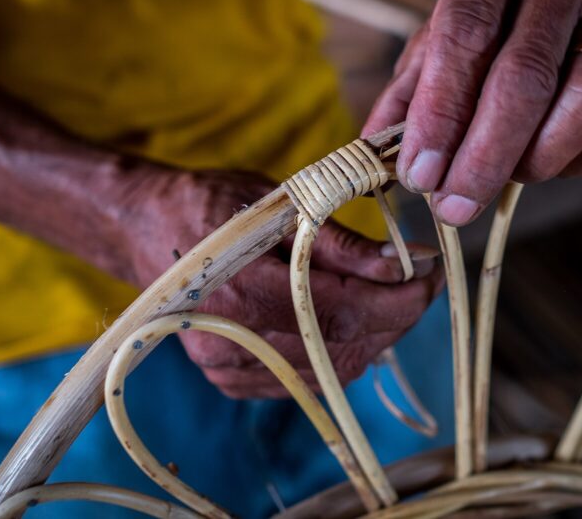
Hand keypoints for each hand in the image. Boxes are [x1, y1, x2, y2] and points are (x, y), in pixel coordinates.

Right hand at [116, 168, 443, 398]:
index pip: (342, 311)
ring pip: (331, 371)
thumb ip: (339, 240)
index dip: (399, 299)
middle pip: (342, 348)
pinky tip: (351, 318)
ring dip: (374, 336)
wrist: (148, 229)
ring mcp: (226, 366)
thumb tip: (404, 264)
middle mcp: (229, 338)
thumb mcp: (279, 203)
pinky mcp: (230, 379)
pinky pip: (307, 378)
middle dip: (396, 317)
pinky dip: (341, 351)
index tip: (433, 274)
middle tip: (424, 282)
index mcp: (239, 287)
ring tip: (392, 296)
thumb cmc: (213, 204)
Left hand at [363, 0, 581, 226]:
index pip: (466, 33)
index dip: (441, 112)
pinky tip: (537, 164)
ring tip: (496, 181)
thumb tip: (374, 163)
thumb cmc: (485, 15)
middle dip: (483, 156)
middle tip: (453, 205)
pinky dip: (572, 161)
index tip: (420, 173)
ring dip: (534, 161)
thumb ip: (405, 98)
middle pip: (525, 76)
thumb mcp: (433, 39)